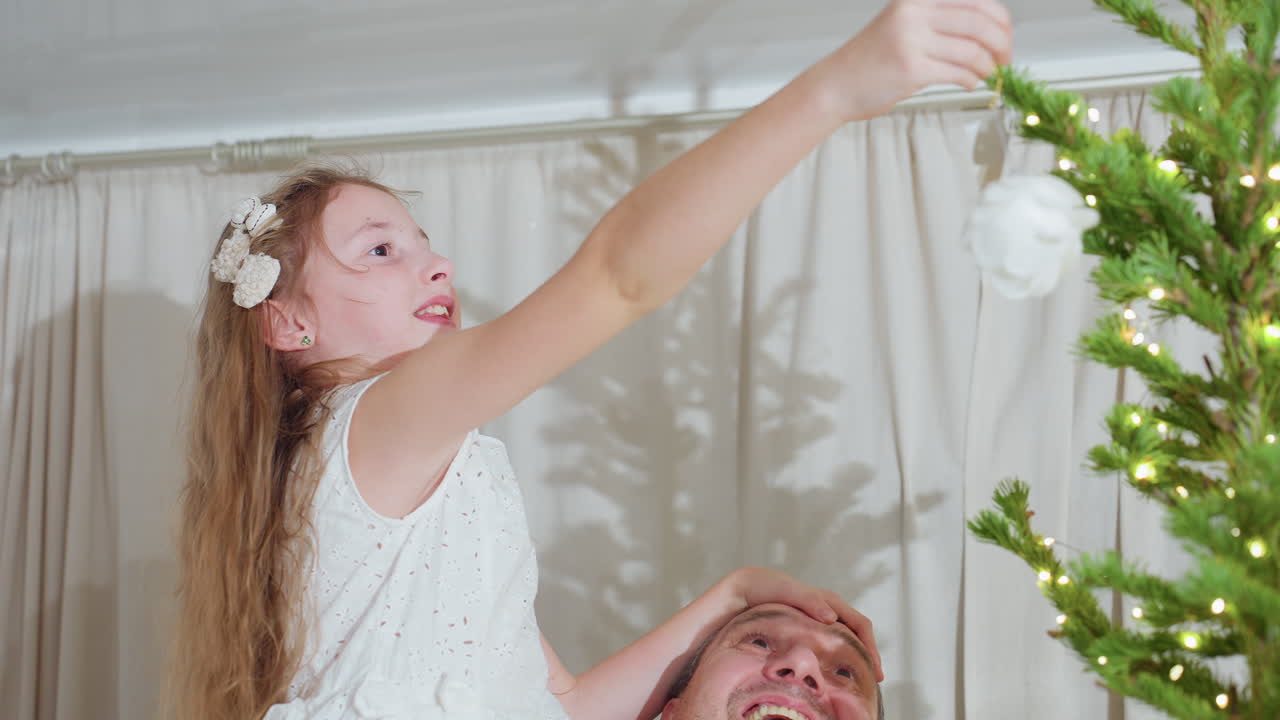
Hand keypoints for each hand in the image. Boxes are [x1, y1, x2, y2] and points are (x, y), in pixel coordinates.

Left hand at [721, 566, 882, 681]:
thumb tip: (832, 618)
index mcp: (830, 602)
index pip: (861, 625)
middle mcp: (828, 612)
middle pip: (857, 636)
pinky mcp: (805, 633)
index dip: (871, 647)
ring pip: (843, 643)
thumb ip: (809, 601)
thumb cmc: (766, 587)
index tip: (875, 670)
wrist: (743, 589)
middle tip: (872, 682)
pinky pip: (827, 648)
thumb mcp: (787, 590)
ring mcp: (817, 623)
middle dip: (867, 657)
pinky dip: (834, 661)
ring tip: (856, 682)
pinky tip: (830, 676)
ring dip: (852, 660)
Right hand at [820, 0, 1013, 121]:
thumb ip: (939, 22)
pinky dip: (971, 79)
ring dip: (986, 66)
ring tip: (985, 74)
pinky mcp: (911, 68)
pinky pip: (958, 72)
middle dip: (1001, 44)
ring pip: (971, 50)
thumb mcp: (903, 26)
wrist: (835, 86)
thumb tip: (988, 32)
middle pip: (978, 23)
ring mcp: (911, 41)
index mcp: (915, 0)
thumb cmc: (869, 61)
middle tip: (1005, 59)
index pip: (974, 1)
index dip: (1000, 20)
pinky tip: (969, 82)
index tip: (1007, 36)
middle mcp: (913, 14)